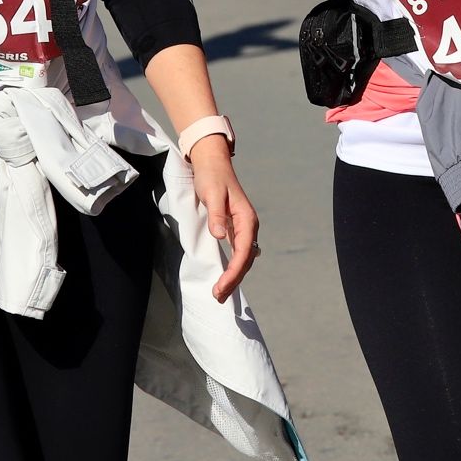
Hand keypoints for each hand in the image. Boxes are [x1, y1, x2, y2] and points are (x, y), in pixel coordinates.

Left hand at [188, 136, 258, 300]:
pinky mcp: (235, 229)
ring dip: (233, 277)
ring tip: (220, 293)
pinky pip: (238, 253)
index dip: (233, 272)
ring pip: (243, 258)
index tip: (221, 286)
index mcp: (247, 219)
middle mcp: (249, 225)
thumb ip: (216, 215)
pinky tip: (226, 277)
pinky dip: (233, 267)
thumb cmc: (211, 177)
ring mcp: (243, 228)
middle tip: (218, 297)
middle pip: (246, 260)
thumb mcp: (211, 194)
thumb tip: (221, 236)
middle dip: (233, 280)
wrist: (212, 163)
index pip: (244, 252)